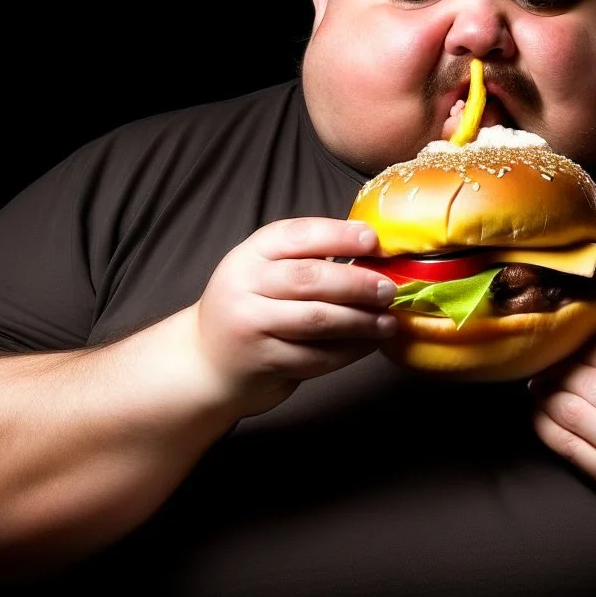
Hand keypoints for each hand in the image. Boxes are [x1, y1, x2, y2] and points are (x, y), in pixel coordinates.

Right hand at [192, 217, 396, 415]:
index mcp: (251, 253)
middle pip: (309, 278)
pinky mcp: (263, 361)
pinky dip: (349, 351)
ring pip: (316, 320)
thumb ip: (306, 260)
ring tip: (388, 322)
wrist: (206, 361)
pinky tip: (368, 345)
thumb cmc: (251, 307)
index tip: (374, 241)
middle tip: (389, 289)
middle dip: (356, 283)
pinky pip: (316, 356)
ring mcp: (251, 324)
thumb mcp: (264, 272)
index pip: (298, 235)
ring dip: (360, 321)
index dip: (339, 235)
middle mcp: (245, 284)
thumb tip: (373, 255)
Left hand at [528, 306, 595, 539]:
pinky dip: (544, 421)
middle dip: (557, 369)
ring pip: (563, 407)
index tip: (570, 348)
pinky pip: (560, 441)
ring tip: (542, 386)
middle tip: (546, 365)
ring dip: (545, 394)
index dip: (582, 347)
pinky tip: (545, 411)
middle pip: (578, 377)